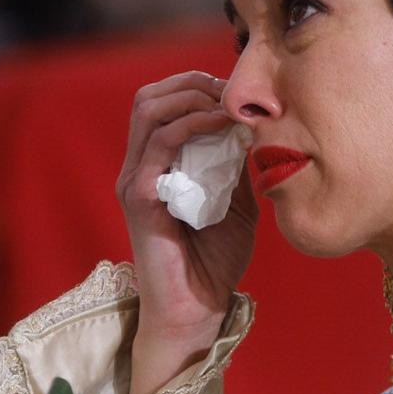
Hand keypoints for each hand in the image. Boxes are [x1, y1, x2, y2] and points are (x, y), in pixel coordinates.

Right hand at [113, 72, 258, 393]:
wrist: (199, 310)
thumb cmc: (216, 262)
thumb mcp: (237, 203)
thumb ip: (238, 167)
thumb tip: (256, 127)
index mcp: (155, 166)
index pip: (162, 103)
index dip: (196, 86)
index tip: (237, 92)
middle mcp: (139, 169)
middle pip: (149, 98)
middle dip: (194, 84)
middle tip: (234, 92)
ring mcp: (136, 182)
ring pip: (150, 111)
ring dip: (194, 98)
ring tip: (230, 105)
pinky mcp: (141, 199)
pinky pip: (161, 144)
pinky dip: (193, 124)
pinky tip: (223, 125)